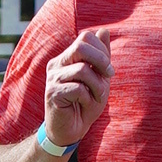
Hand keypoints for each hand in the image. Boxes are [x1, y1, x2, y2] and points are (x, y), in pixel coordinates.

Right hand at [42, 27, 111, 149]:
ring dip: (97, 86)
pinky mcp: (53, 93)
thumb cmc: (84, 105)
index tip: (109, 71)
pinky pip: (77, 88)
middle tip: (108, 77)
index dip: (102, 50)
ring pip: (82, 69)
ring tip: (96, 97)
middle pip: (80, 46)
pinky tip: (84, 105)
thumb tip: (103, 30)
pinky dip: (88, 98)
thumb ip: (100, 56)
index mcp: (67, 57)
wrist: (70, 131)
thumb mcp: (98, 78)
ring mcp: (52, 78)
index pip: (85, 37)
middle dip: (101, 61)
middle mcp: (57, 64)